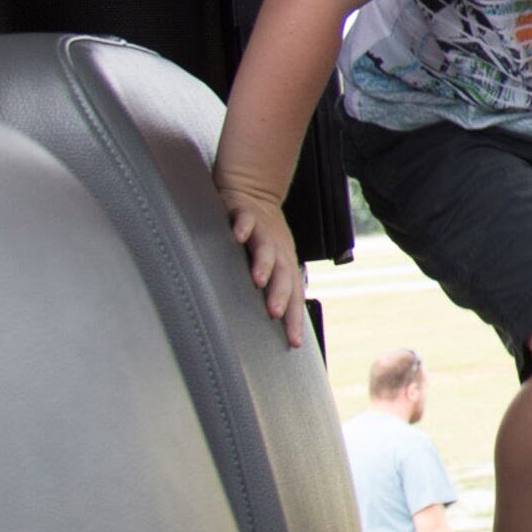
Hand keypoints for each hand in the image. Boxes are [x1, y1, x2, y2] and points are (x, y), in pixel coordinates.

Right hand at [223, 181, 308, 348]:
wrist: (253, 190)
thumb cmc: (261, 235)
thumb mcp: (272, 261)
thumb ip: (271, 286)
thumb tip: (272, 324)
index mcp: (285, 265)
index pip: (293, 296)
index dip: (294, 318)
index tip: (294, 342)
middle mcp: (276, 251)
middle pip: (283, 275)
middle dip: (279, 294)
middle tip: (274, 313)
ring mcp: (261, 231)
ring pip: (266, 249)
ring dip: (264, 264)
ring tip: (259, 279)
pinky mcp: (243, 213)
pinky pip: (244, 220)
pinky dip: (243, 227)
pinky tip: (237, 237)